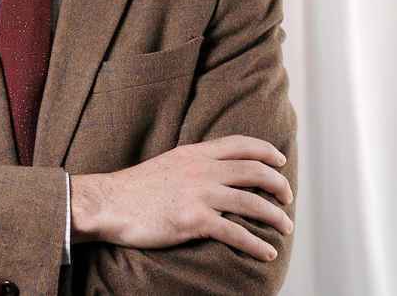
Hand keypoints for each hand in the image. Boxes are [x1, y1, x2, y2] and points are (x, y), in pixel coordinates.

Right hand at [73, 134, 293, 261]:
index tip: (280, 160)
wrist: (109, 202)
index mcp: (194, 153)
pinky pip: (235, 233)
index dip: (266, 151)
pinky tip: (266, 252)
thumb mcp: (168, 163)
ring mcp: (198, 194)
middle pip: (253, 171)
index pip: (240, 144)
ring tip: (285, 226)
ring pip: (251, 202)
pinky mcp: (193, 220)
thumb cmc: (135, 187)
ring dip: (275, 216)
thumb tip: (214, 171)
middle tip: (287, 198)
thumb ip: (192, 164)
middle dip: (278, 184)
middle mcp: (201, 169)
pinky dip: (256, 244)